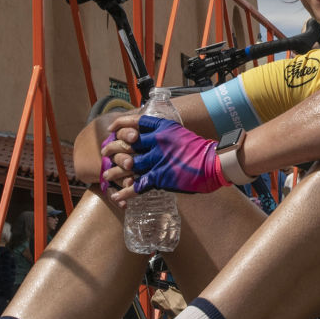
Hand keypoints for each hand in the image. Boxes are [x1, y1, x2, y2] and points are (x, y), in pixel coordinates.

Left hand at [98, 114, 225, 201]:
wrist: (214, 163)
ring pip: (127, 165)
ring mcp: (157, 159)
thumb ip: (164, 136)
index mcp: (163, 128)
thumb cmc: (200, 150)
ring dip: (114, 172)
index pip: (135, 122)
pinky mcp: (160, 176)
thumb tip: (151, 139)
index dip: (120, 124)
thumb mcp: (181, 134)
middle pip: (126, 143)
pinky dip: (125, 192)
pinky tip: (117, 196)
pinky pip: (137, 185)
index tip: (111, 128)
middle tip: (104, 153)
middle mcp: (157, 142)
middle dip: (112, 148)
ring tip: (105, 176)